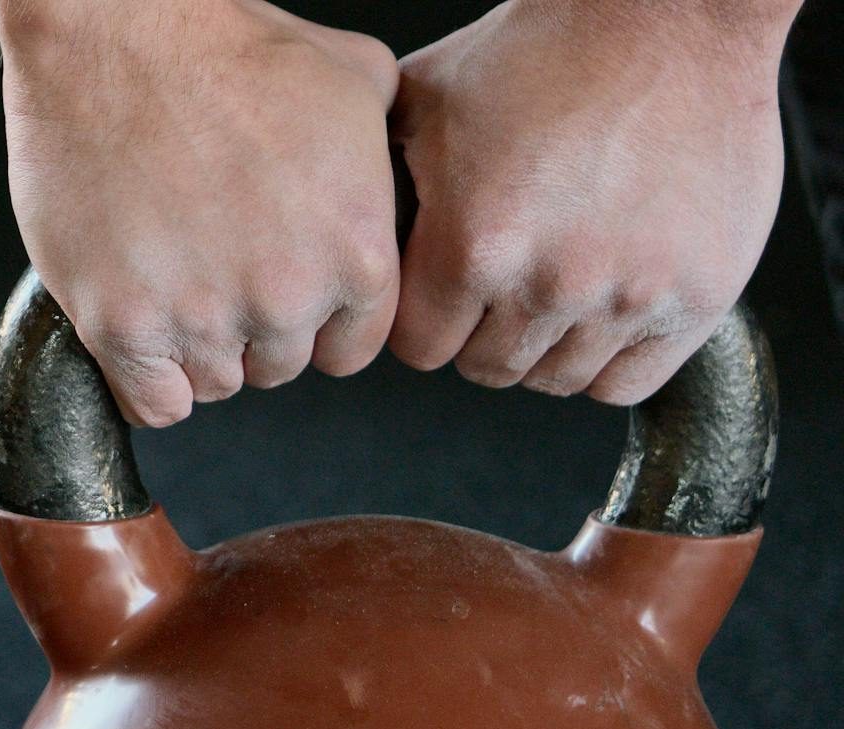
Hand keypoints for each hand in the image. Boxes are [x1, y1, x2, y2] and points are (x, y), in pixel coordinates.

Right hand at [0, 0, 400, 425]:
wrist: (116, 36)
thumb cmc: (224, 45)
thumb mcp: (352, 79)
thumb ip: (383, 150)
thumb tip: (390, 171)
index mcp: (356, 254)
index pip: (348, 349)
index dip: (313, 320)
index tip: (281, 292)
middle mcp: (286, 299)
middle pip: (277, 366)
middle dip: (251, 328)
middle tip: (215, 266)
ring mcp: (200, 318)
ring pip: (213, 385)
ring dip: (196, 349)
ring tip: (172, 282)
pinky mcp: (120, 327)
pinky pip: (151, 404)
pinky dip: (146, 380)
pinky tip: (141, 330)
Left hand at [390, 0, 799, 403]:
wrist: (674, 15)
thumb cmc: (551, 48)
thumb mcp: (427, 101)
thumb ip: (380, 178)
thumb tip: (340, 223)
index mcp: (472, 246)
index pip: (420, 348)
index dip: (423, 322)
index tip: (439, 298)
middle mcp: (548, 282)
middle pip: (487, 369)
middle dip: (482, 334)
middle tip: (500, 287)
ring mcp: (626, 296)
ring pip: (555, 380)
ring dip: (544, 346)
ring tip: (552, 288)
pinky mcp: (696, 297)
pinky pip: (628, 383)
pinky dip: (607, 361)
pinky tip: (598, 313)